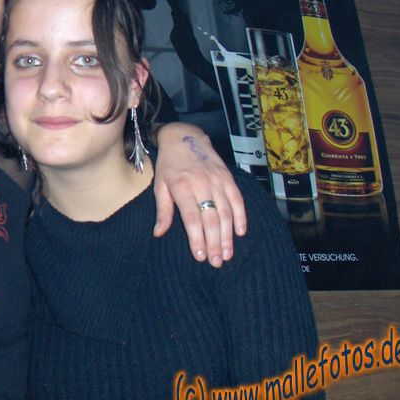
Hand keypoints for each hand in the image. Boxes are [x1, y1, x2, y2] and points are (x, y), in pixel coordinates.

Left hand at [153, 123, 246, 266]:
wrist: (185, 137)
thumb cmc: (169, 165)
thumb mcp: (160, 185)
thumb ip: (162, 210)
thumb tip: (158, 233)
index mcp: (182, 186)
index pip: (192, 218)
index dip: (197, 239)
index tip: (200, 256)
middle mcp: (202, 183)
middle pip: (212, 218)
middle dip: (215, 243)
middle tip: (217, 262)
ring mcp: (217, 180)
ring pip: (226, 212)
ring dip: (228, 236)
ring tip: (227, 254)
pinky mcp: (228, 177)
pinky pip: (237, 200)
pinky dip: (241, 217)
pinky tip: (240, 233)